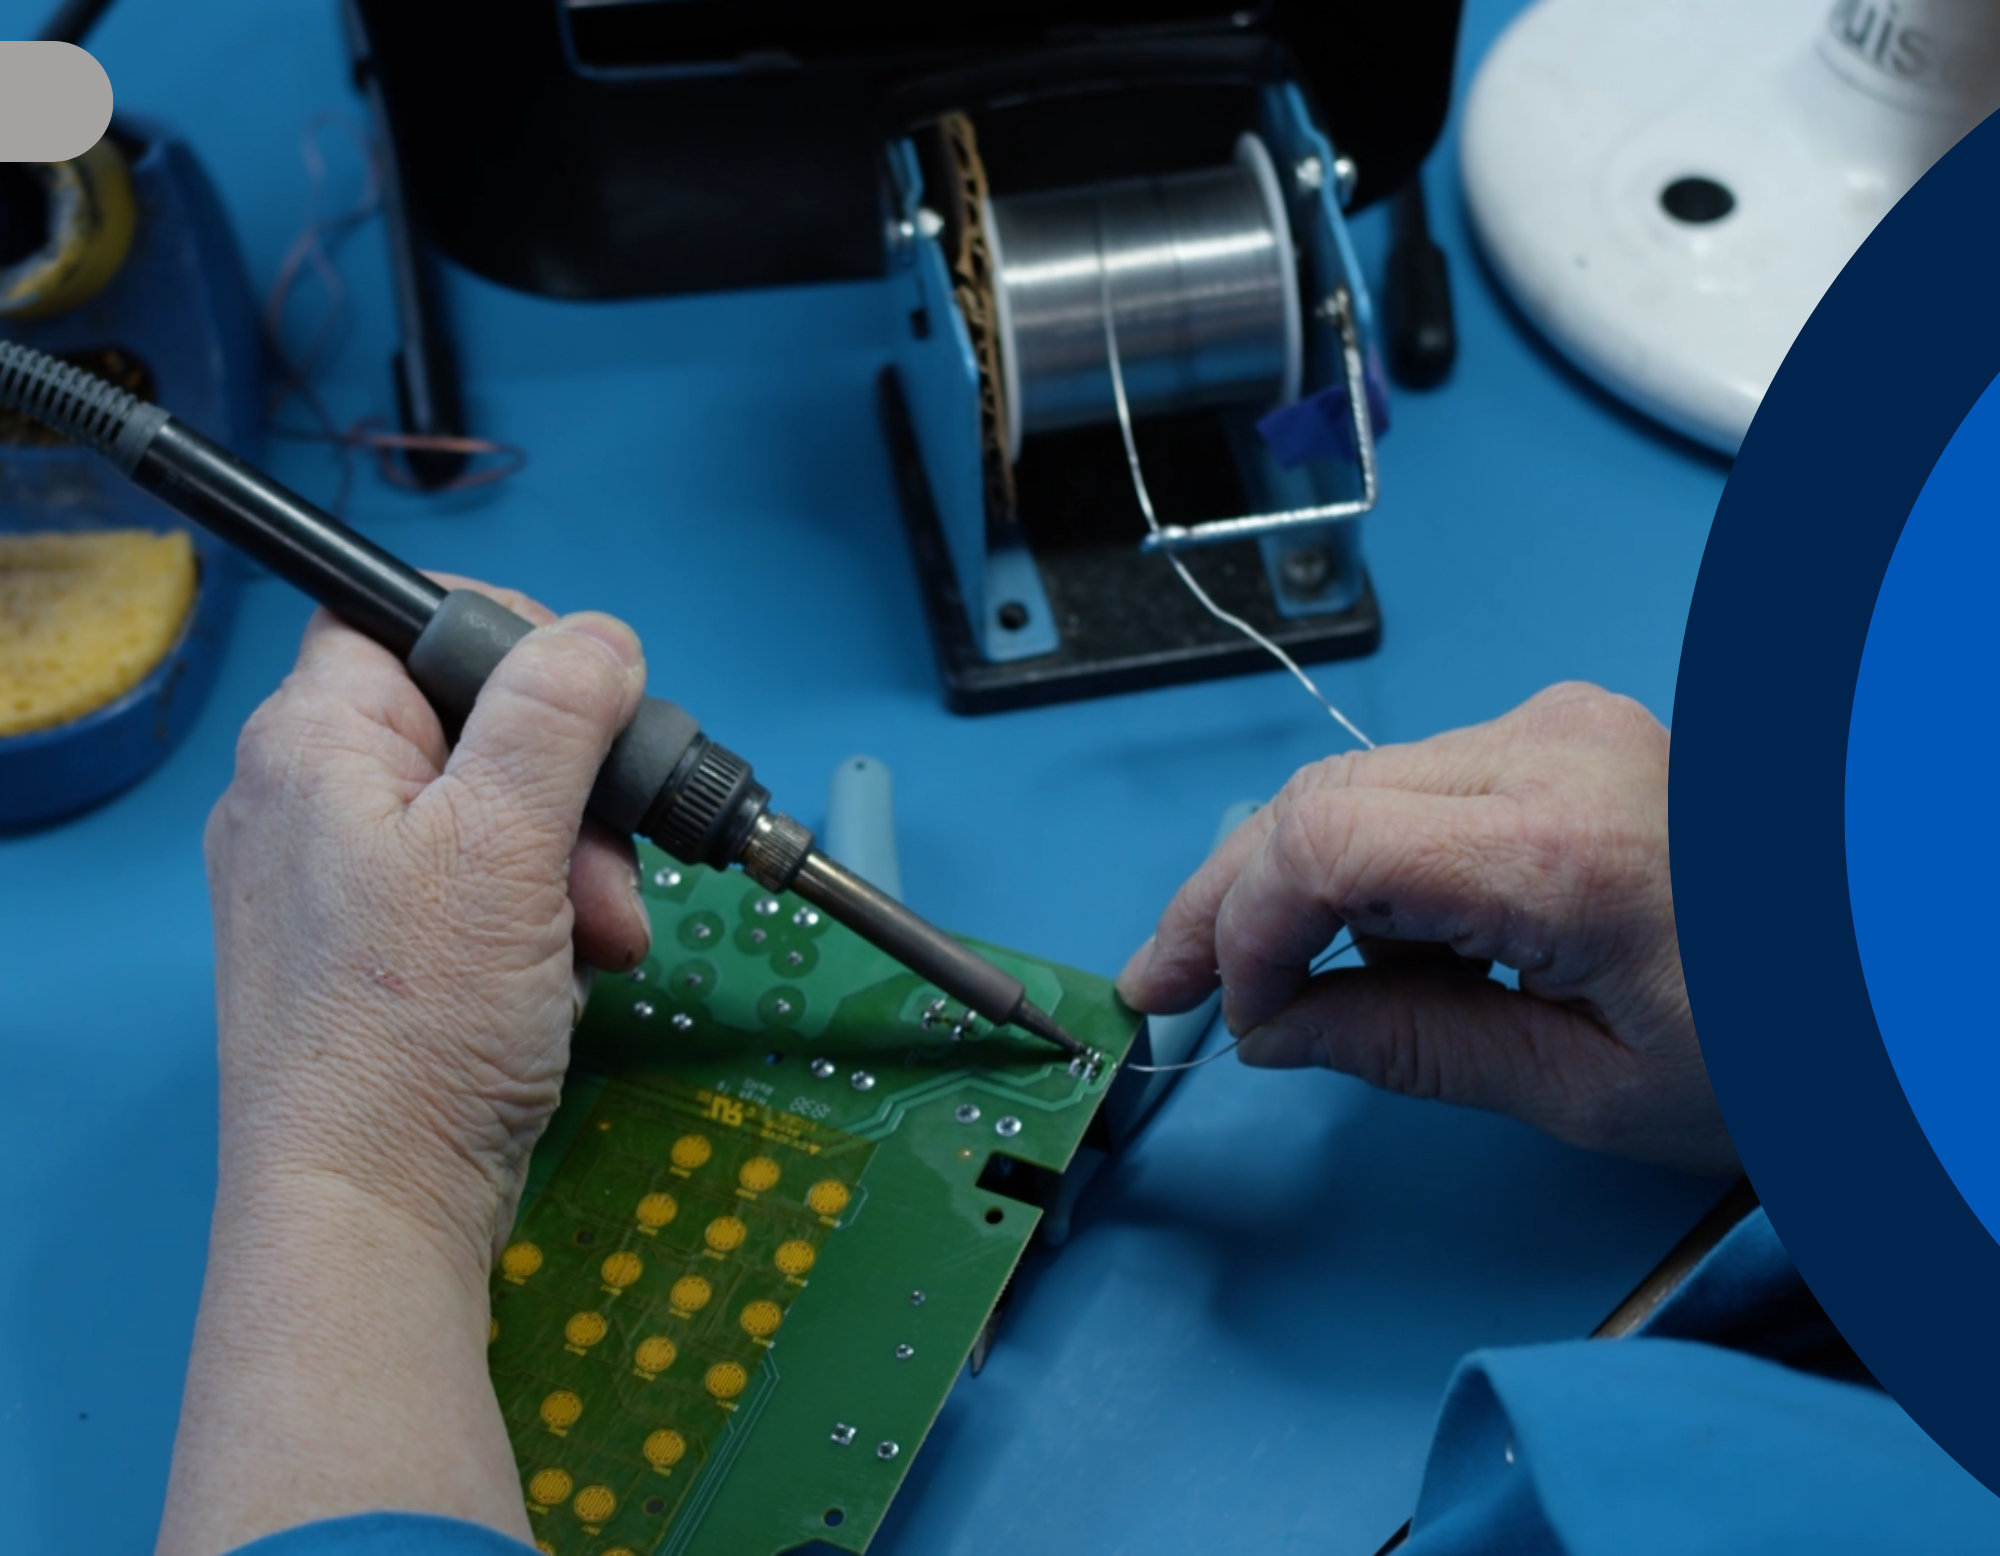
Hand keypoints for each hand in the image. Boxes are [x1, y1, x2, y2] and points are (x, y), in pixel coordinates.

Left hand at [205, 578, 650, 1250]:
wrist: (373, 1207)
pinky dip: (540, 920)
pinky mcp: (383, 950)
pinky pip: (483, 889)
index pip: (403, 616)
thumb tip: (602, 637)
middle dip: (570, 789)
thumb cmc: (415, 1027)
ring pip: (494, 812)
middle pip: (474, 722)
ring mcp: (345, 880)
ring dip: (572, 865)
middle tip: (605, 863)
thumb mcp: (503, 843)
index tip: (589, 704)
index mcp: (314, 742)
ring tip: (594, 938)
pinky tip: (564, 973)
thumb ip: (556, 718)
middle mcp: (314, 797)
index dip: (505, 640)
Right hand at [1117, 683, 1735, 1175]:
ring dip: (1293, 887)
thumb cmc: (1783, 1040)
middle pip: (1314, 802)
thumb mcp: (1586, 1088)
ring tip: (1286, 991)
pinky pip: (1412, 787)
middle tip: (1165, 983)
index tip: (1226, 1015)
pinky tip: (1379, 945)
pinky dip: (1367, 865)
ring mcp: (1558, 727)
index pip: (1319, 844)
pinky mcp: (1564, 733)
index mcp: (1559, 848)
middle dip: (1226, 901)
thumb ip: (1408, 1049)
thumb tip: (1278, 1031)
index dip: (1240, 931)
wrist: (1898, 970)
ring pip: (1351, 788)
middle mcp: (1549, 751)